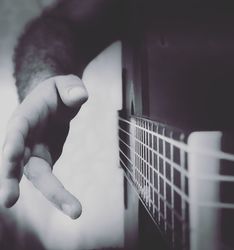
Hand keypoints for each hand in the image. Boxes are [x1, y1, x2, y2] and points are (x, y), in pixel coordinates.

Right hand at [0, 75, 87, 218]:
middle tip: (8, 201)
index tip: (10, 156)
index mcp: (26, 117)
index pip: (17, 130)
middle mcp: (25, 139)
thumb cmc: (57, 94)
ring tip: (74, 211)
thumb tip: (80, 96)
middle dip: (10, 179)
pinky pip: (49, 179)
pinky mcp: (45, 160)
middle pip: (18, 161)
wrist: (53, 103)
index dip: (12, 142)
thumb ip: (71, 87)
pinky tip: (71, 206)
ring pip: (37, 176)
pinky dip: (58, 193)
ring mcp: (34, 153)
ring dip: (51, 193)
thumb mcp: (66, 84)